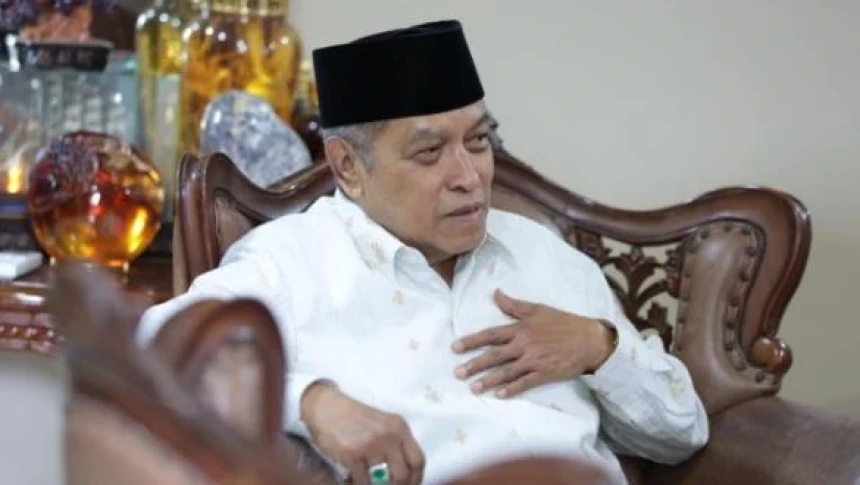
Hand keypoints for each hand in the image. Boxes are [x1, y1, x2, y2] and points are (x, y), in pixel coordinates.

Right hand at [300, 382, 424, 484]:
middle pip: (403, 475)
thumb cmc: (354, 418)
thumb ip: (396, 444)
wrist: (326, 407)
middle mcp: (389, 435)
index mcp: (399, 428)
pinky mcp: (352, 454)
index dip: (415, 480)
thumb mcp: (383, 424)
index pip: (418, 461)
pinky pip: (362, 482)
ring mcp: (370, 445)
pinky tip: (353, 480)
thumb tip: (405, 474)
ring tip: (368, 482)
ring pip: (384, 482)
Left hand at [452, 289, 615, 397]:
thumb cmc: (564, 322)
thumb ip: (513, 305)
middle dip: (474, 364)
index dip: (472, 341)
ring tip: (473, 388)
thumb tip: (495, 293)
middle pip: (494, 356)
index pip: (491, 335)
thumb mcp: (538, 309)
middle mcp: (524, 345)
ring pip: (506, 372)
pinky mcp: (545, 373)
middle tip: (457, 373)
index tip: (455, 348)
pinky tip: (499, 395)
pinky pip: (525, 383)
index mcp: (520, 328)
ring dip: (488, 380)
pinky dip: (512, 389)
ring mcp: (534, 360)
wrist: (590, 339)